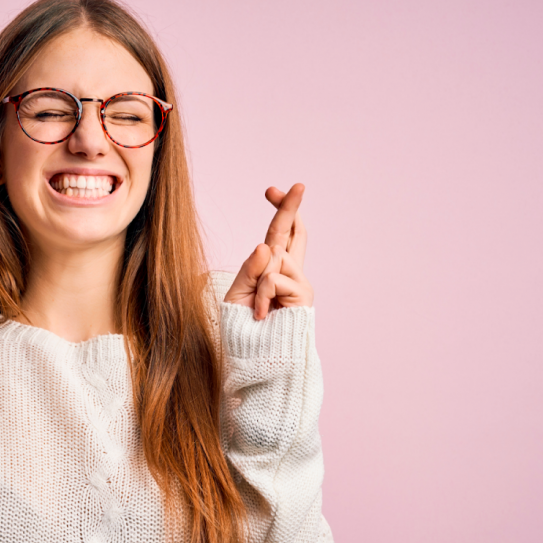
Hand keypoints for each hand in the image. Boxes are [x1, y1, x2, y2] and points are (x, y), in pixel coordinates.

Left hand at [223, 183, 313, 319]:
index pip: (280, 235)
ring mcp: (299, 283)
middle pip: (293, 232)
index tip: (274, 190)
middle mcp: (291, 273)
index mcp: (274, 269)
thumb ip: (250, 270)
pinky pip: (274, 280)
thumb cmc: (245, 328)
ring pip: (275, 260)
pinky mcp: (303, 295)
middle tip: (297, 185)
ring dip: (259, 283)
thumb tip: (266, 246)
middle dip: (291, 207)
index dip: (281, 211)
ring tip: (258, 310)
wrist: (257, 357)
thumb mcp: (238, 294)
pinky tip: (264, 314)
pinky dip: (263, 297)